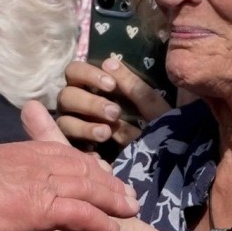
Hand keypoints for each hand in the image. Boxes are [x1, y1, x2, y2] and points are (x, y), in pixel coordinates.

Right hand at [0, 140, 138, 230]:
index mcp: (17, 153)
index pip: (60, 153)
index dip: (83, 164)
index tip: (98, 172)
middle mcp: (33, 162)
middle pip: (81, 167)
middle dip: (106, 180)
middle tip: (126, 193)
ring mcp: (40, 183)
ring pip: (88, 188)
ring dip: (112, 201)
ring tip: (130, 213)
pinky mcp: (44, 208)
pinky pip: (85, 214)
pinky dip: (104, 225)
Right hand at [55, 59, 170, 148]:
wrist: (167, 168)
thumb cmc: (159, 131)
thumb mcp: (153, 109)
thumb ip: (133, 87)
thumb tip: (109, 62)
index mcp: (92, 89)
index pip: (74, 72)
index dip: (87, 75)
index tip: (111, 86)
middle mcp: (79, 107)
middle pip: (66, 96)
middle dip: (89, 103)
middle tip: (114, 113)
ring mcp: (75, 130)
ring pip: (64, 121)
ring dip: (83, 126)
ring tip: (106, 134)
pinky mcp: (75, 151)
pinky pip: (66, 148)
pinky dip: (82, 150)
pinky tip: (98, 156)